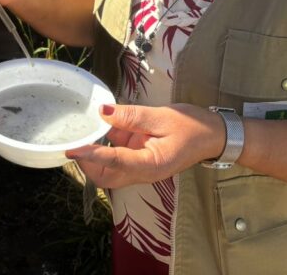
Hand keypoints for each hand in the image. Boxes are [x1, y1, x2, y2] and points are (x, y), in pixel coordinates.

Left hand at [65, 103, 225, 188]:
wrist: (214, 135)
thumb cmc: (193, 127)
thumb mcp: (162, 117)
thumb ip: (131, 116)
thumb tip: (103, 111)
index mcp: (151, 165)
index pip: (115, 162)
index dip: (91, 155)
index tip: (72, 148)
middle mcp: (143, 172)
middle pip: (107, 176)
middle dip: (87, 163)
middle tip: (73, 141)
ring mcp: (140, 167)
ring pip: (110, 169)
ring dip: (94, 155)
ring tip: (81, 133)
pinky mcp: (139, 158)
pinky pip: (118, 156)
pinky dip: (106, 144)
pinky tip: (100, 126)